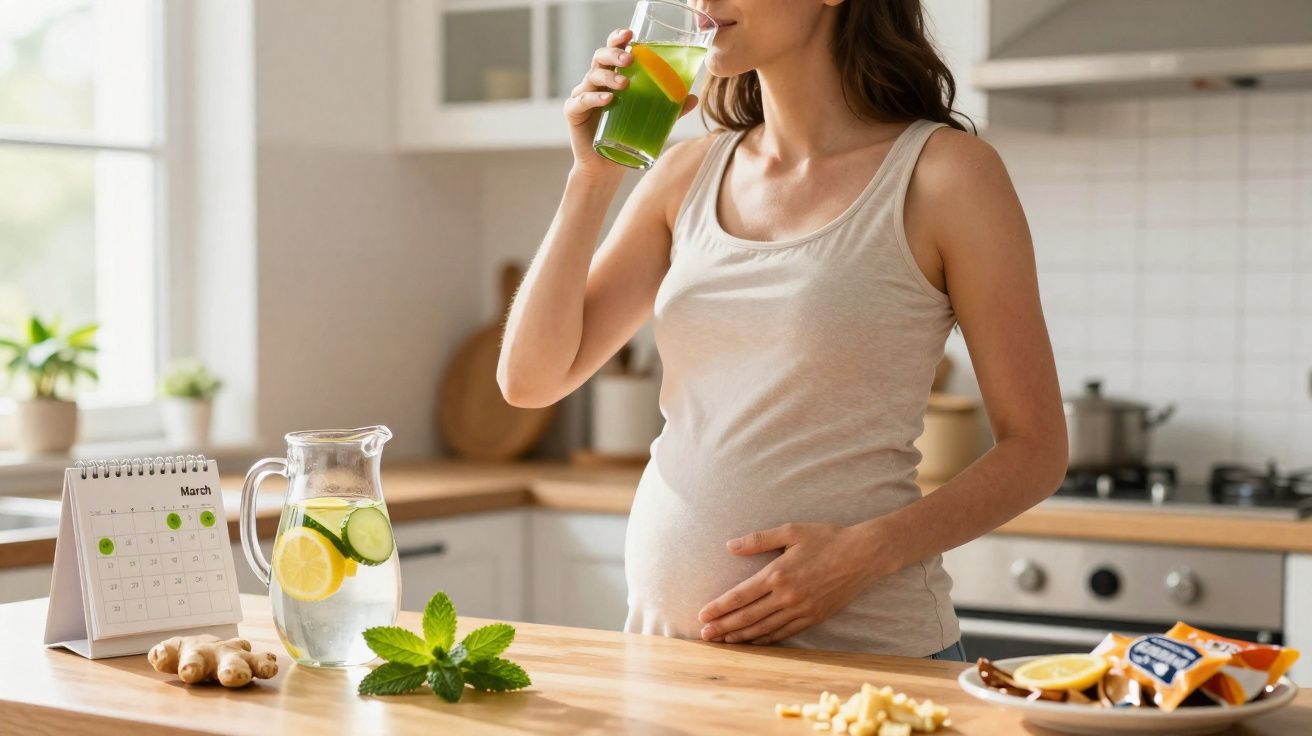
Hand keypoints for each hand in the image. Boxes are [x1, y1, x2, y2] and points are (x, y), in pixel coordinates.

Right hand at [565, 27, 698, 175]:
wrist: (606, 166)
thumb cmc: (626, 136)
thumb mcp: (651, 119)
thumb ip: (670, 108)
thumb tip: (694, 98)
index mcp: (611, 77)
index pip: (612, 50)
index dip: (618, 39)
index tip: (631, 33)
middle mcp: (595, 83)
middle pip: (600, 58)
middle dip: (614, 53)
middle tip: (630, 59)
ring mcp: (582, 96)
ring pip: (592, 77)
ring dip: (609, 77)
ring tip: (624, 84)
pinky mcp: (573, 113)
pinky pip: (580, 101)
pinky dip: (593, 98)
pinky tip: (607, 100)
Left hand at [697, 522, 885, 644]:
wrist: (863, 555)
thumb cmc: (825, 538)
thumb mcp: (790, 531)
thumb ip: (758, 540)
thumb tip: (730, 546)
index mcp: (778, 573)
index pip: (740, 595)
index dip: (719, 607)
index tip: (702, 615)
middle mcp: (787, 595)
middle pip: (747, 616)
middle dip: (724, 627)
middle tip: (705, 635)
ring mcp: (801, 609)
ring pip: (764, 628)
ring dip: (741, 636)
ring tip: (723, 641)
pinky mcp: (813, 617)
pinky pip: (784, 633)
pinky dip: (766, 639)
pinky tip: (753, 641)